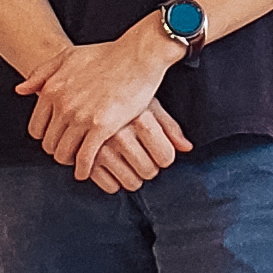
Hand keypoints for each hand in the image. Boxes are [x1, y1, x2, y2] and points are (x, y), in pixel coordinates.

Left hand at [16, 24, 180, 174]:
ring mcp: (82, 117)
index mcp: (52, 89)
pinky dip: (83, 169)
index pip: (36, 128)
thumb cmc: (107, 55)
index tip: (55, 138)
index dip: (45, 137)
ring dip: (69, 160)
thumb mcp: (67, 56)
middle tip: (68, 151)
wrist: (138, 55)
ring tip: (77, 160)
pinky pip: (85, 158)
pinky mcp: (102, 127)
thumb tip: (20, 90)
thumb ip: (41, 73)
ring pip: (64, 153)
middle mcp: (63, 105)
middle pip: (49, 143)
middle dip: (57, 149)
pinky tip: (86, 171)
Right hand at [74, 104, 191, 192]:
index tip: (160, 152)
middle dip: (149, 168)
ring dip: (133, 177)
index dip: (166, 158)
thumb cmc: (123, 96)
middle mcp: (120, 134)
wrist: (84, 85)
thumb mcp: (148, 104)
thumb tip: (187, 148)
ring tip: (128, 162)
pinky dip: (113, 182)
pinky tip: (112, 167)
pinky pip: (109, 187)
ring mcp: (100, 148)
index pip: (166, 156)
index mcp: (139, 119)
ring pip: (131, 183)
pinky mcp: (85, 159)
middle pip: (149, 172)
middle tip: (143, 157)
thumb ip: (169, 127)